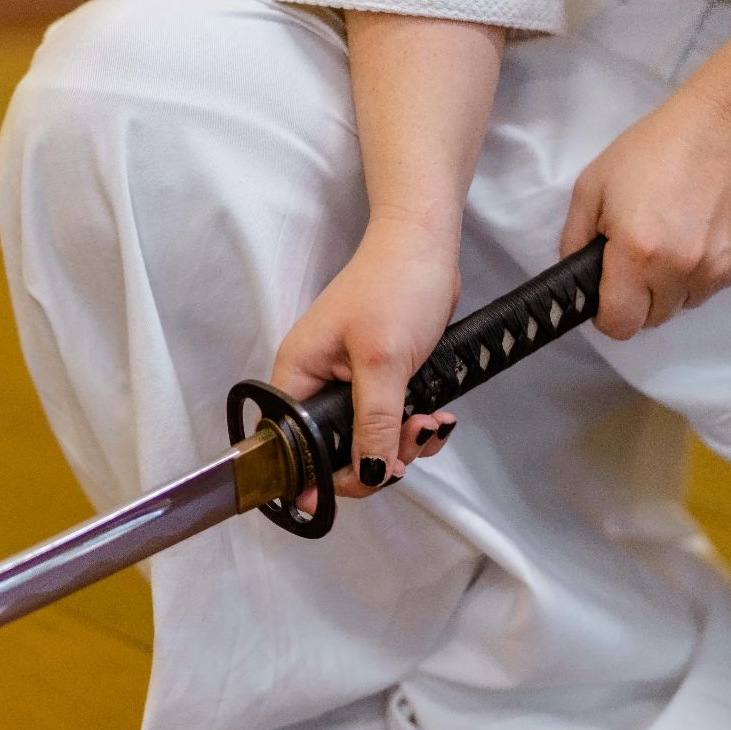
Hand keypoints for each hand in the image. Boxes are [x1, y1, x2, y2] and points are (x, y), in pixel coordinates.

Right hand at [272, 218, 461, 508]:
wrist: (426, 244)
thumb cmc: (395, 285)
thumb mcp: (383, 362)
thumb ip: (372, 423)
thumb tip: (367, 474)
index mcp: (297, 375)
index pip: (294, 446)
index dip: (322, 475)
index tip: (360, 485)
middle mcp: (317, 382)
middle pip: (335, 450)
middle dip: (377, 456)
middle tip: (411, 440)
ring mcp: (349, 381)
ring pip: (368, 439)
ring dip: (402, 441)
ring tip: (431, 422)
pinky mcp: (380, 378)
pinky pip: (390, 421)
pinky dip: (414, 426)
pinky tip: (436, 416)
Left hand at [558, 86, 730, 338]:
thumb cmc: (654, 149)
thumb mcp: (593, 185)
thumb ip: (574, 240)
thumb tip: (578, 280)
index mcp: (638, 253)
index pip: (619, 324)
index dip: (606, 313)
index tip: (606, 289)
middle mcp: (680, 270)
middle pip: (650, 319)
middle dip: (638, 297)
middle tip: (637, 255)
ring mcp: (716, 271)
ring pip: (681, 305)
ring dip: (669, 287)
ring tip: (671, 239)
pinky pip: (709, 288)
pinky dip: (698, 273)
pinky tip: (697, 233)